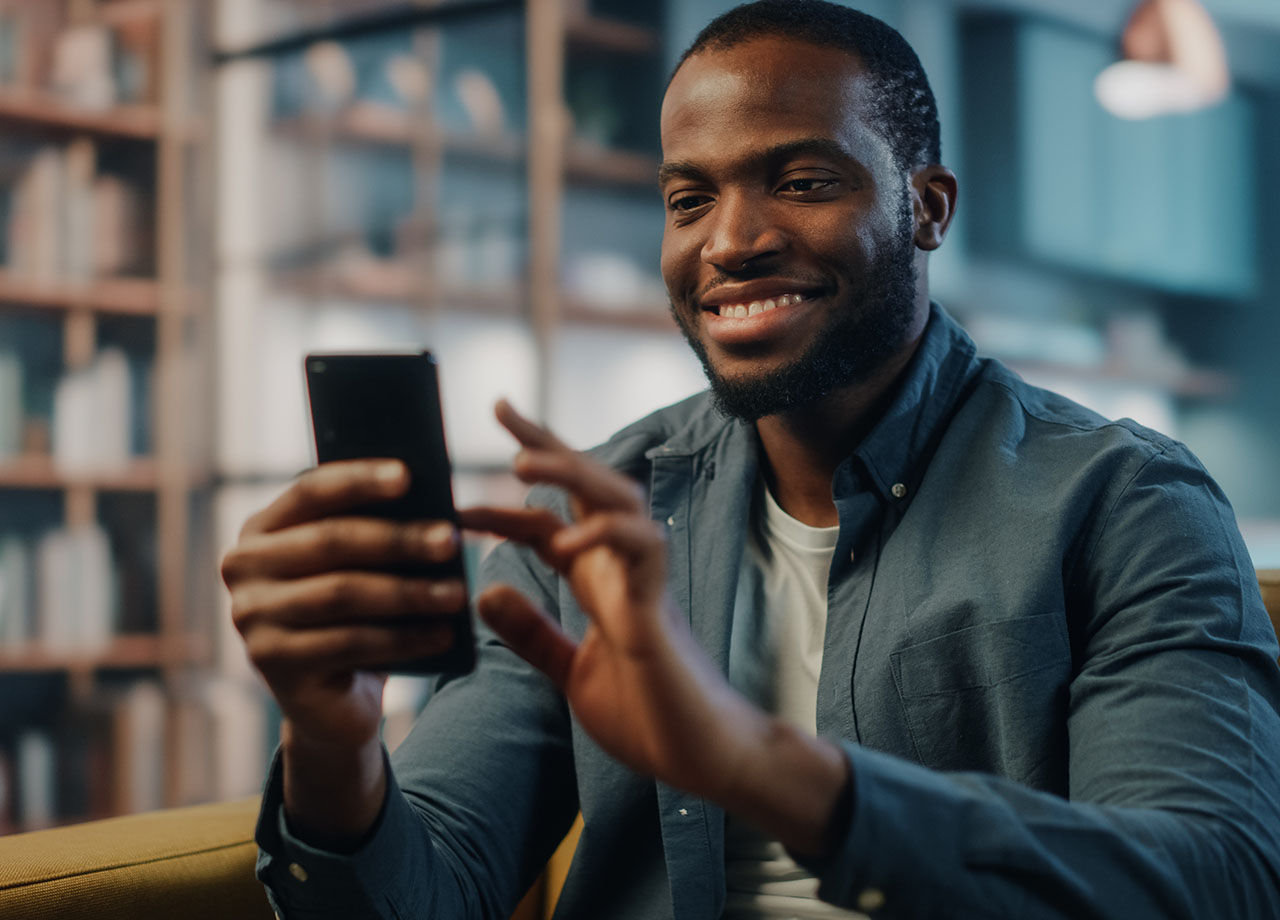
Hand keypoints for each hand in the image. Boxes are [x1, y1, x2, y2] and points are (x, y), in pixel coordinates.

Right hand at [220, 460, 466, 839]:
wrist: (333, 700)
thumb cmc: (355, 616)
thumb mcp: (359, 569)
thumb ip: (375, 532)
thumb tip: (433, 508)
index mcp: (261, 529)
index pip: (310, 491)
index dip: (359, 480)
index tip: (408, 475)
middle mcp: (243, 568)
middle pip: (330, 542)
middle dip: (399, 540)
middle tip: (451, 540)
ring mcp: (251, 618)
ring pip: (343, 594)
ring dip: (408, 593)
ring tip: (456, 593)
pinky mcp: (272, 663)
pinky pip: (348, 642)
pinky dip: (403, 637)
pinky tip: (442, 635)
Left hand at [464, 401, 763, 801]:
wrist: (702, 758)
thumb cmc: (649, 714)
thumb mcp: (571, 670)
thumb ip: (533, 633)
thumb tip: (484, 590)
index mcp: (597, 582)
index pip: (553, 519)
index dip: (513, 495)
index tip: (465, 478)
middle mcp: (620, 569)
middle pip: (587, 486)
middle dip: (547, 444)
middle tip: (500, 408)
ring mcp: (644, 582)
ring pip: (617, 499)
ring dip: (573, 473)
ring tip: (522, 462)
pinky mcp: (661, 608)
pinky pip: (643, 548)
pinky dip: (608, 533)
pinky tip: (568, 538)